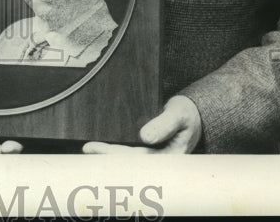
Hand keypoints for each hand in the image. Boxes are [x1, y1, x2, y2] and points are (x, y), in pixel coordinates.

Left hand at [82, 96, 201, 153]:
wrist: (193, 116)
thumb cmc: (187, 115)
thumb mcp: (179, 115)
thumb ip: (164, 124)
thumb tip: (145, 137)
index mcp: (168, 159)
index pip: (136, 161)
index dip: (114, 156)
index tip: (95, 149)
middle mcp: (158, 163)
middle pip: (128, 164)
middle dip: (106, 158)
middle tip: (86, 149)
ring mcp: (152, 158)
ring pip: (127, 161)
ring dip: (108, 157)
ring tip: (88, 150)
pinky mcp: (148, 153)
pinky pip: (130, 155)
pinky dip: (114, 152)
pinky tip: (100, 147)